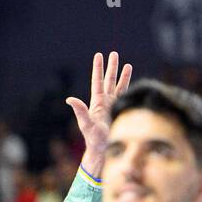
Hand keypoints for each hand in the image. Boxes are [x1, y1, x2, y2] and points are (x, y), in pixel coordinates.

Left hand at [65, 51, 131, 175]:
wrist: (102, 147)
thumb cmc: (92, 138)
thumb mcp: (85, 123)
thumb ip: (79, 110)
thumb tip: (69, 99)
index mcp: (96, 102)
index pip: (97, 81)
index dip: (98, 68)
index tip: (99, 55)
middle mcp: (104, 101)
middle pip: (108, 80)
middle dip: (111, 67)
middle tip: (113, 53)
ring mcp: (112, 105)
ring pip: (118, 86)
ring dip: (122, 75)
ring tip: (126, 64)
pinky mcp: (119, 111)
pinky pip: (125, 96)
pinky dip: (128, 87)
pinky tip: (131, 81)